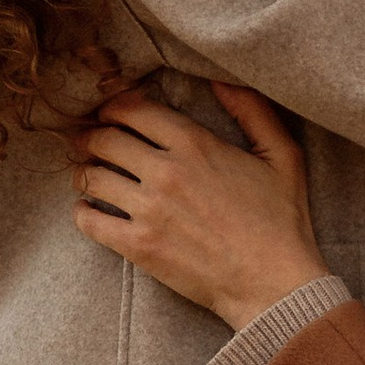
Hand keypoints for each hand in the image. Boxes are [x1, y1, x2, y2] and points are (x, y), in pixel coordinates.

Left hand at [70, 85, 331, 329]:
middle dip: (91, 136)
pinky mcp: (139, 246)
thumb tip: (221, 79)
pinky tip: (87, 211)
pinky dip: (82, 213)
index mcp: (195, 144)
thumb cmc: (281, 221)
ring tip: (87, 175)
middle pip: (103, 139)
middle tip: (89, 142)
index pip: (132, 109)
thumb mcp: (282, 155)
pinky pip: (90, 222)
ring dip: (84, 172)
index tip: (110, 112)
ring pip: (92, 177)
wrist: (274, 285)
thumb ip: (253, 110)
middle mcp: (166, 171)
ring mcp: (149, 210)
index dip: (113, 106)